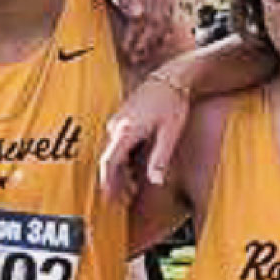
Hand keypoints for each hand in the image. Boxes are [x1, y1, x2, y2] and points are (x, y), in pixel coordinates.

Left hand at [61, 0, 183, 55]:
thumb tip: (139, 14)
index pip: (147, 11)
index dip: (137, 33)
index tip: (126, 49)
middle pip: (159, 18)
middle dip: (146, 40)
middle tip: (133, 58)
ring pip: (167, 19)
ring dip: (155, 40)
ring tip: (142, 56)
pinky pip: (170, 16)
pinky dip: (162, 32)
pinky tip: (152, 45)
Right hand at [99, 76, 189, 199]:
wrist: (171, 78)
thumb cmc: (172, 102)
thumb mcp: (170, 133)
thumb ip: (160, 158)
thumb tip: (155, 181)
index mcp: (126, 130)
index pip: (109, 162)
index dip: (107, 182)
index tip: (108, 198)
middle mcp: (117, 126)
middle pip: (110, 161)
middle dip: (117, 182)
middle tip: (126, 201)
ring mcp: (118, 123)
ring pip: (114, 154)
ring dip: (121, 172)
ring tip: (132, 190)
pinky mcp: (122, 121)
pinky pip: (118, 146)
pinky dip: (124, 161)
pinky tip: (134, 171)